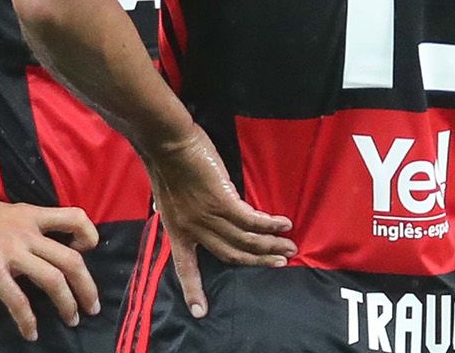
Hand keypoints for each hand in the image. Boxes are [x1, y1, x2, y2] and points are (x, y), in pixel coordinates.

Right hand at [0, 179, 101, 340]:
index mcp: (28, 215)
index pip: (75, 217)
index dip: (88, 235)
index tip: (87, 251)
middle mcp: (26, 232)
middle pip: (72, 259)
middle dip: (87, 287)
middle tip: (91, 306)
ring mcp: (11, 252)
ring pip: (54, 280)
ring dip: (67, 304)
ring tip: (71, 320)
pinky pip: (18, 300)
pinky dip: (28, 319)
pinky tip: (30, 332)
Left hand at [144, 123, 296, 318]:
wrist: (166, 142)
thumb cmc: (165, 160)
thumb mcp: (166, 194)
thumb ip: (177, 209)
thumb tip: (180, 211)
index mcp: (177, 229)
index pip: (185, 267)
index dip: (193, 289)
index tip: (200, 311)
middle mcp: (193, 228)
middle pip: (230, 254)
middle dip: (256, 262)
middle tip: (279, 263)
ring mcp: (208, 216)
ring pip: (245, 239)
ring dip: (269, 245)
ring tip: (289, 247)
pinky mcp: (222, 201)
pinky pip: (251, 220)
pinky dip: (269, 224)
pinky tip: (284, 224)